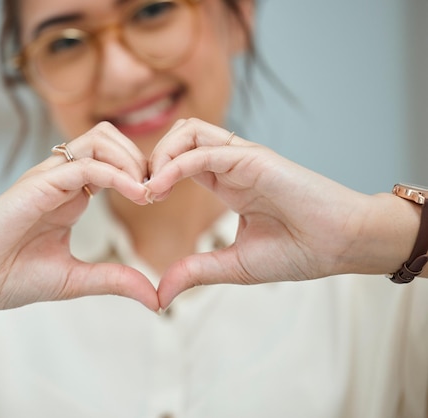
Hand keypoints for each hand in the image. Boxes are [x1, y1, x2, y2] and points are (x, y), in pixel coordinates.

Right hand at [0, 122, 158, 311]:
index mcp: (71, 196)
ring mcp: (49, 177)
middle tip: (156, 190)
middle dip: (140, 158)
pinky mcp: (38, 183)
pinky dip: (117, 174)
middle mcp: (61, 179)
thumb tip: (155, 297)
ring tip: (147, 190)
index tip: (158, 198)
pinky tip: (137, 195)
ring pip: (99, 139)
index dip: (140, 173)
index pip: (112, 161)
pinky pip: (85, 164)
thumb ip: (114, 281)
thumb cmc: (7, 276)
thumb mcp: (74, 280)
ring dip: (130, 158)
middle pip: (109, 138)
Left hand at [146, 118, 409, 307]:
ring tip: (147, 188)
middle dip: (150, 158)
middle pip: (179, 135)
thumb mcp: (234, 265)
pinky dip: (175, 164)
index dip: (154, 173)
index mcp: (226, 182)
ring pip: (188, 131)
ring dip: (159, 155)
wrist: (342, 246)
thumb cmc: (299, 252)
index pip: (179, 160)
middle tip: (138, 191)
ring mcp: (242, 157)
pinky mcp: (254, 158)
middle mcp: (231, 164)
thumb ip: (195, 271)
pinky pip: (204, 150)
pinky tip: (158, 188)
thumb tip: (158, 296)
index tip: (139, 200)